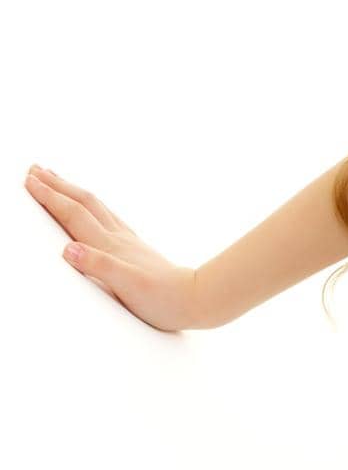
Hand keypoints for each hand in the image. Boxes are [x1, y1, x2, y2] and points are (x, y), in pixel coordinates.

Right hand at [25, 165, 205, 331]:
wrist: (197, 300)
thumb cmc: (162, 299)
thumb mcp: (128, 286)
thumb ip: (99, 266)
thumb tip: (67, 249)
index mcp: (110, 246)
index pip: (73, 214)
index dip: (50, 197)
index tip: (29, 180)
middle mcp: (118, 238)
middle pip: (83, 203)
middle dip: (57, 185)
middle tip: (35, 169)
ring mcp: (128, 241)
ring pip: (96, 207)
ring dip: (74, 191)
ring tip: (59, 179)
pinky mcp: (137, 249)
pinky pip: (109, 219)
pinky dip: (94, 207)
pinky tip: (96, 210)